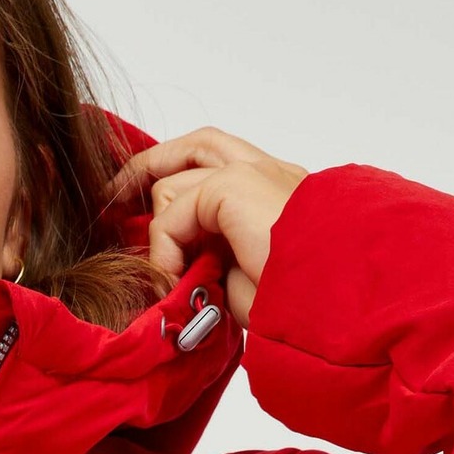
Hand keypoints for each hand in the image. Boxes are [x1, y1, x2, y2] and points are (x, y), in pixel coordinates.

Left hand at [104, 127, 308, 329]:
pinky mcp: (235, 185)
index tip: (146, 211)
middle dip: (147, 167)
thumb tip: (185, 269)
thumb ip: (221, 263)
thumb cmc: (306, 307)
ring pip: (176, 183)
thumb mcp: (255, 283)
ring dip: (162, 233)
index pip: (222, 166)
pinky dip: (165, 248)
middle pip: (196, 145)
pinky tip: (180, 279)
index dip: (180, 180)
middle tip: (114, 199)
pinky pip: (172, 212)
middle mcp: (272, 174)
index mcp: (284, 195)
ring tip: (174, 279)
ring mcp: (254, 173)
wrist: (339, 303)